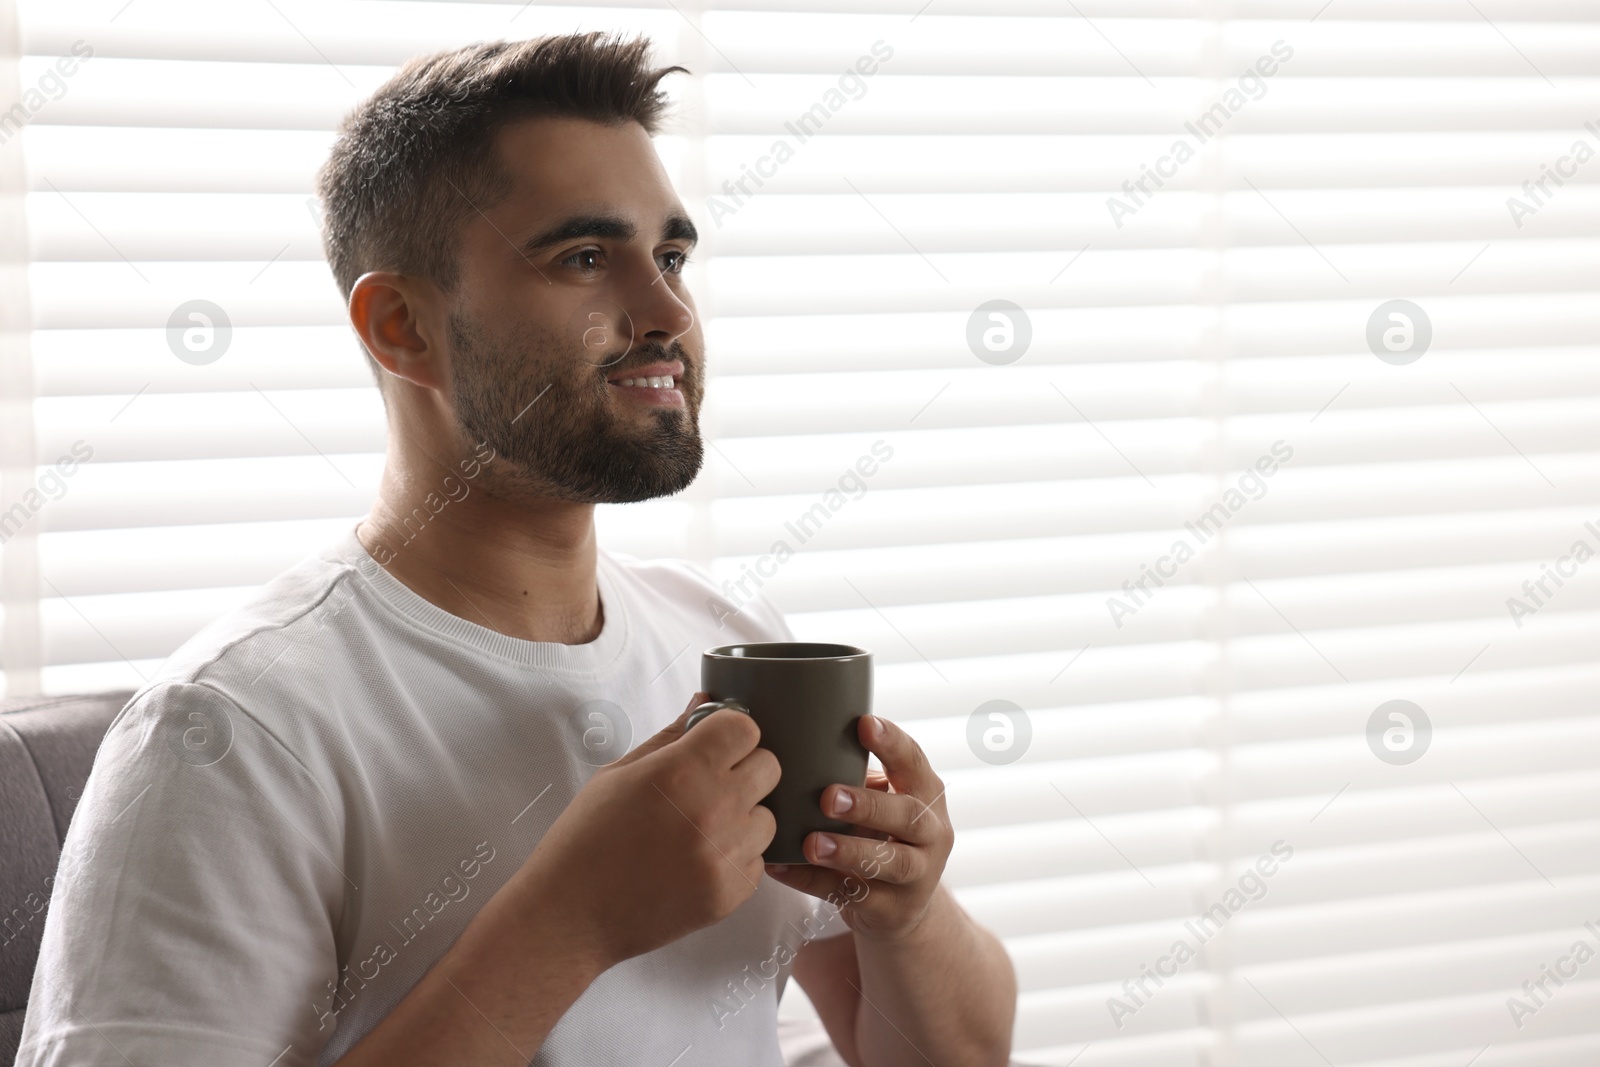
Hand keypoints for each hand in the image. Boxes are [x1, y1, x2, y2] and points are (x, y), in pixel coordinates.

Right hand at [512, 692, 779, 969]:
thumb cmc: (586, 841)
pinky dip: (736, 858)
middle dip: (744, 769)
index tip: (715, 744)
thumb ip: (670, 736)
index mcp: (682, 771)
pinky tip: (698, 861)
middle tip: (711, 784)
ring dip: (744, 817)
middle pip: (769, 766)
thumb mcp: (619, 775)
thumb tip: (703, 702)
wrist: (571, 915)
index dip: (731, 732)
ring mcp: (726, 855)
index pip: (746, 728)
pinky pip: (757, 860)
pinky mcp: (732, 893)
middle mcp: (714, 809)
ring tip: (701, 829)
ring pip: (768, 816)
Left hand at [764, 714, 951, 942]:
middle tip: (828, 797)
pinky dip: (812, 881)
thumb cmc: (883, 836)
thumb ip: (857, 777)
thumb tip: (797, 740)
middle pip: (908, 816)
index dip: (892, 743)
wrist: (905, 909)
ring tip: (812, 843)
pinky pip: (850, 895)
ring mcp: (917, 876)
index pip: (914, 762)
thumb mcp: (885, 803)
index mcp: (926, 794)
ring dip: (849, 851)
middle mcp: (931, 833)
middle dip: (868, 805)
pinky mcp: (892, 910)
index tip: (863, 724)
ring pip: (889, 863)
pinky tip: (781, 867)